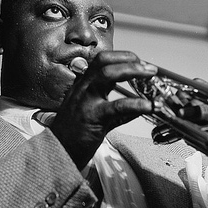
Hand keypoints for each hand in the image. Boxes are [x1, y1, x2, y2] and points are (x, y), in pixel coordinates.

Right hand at [50, 51, 156, 168]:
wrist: (57, 151)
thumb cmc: (74, 132)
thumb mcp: (91, 111)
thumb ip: (113, 105)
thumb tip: (137, 102)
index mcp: (83, 85)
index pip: (101, 60)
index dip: (121, 56)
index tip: (137, 60)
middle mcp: (83, 88)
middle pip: (104, 63)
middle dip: (129, 60)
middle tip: (148, 67)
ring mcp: (86, 101)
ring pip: (107, 76)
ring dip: (132, 71)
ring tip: (150, 76)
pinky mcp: (93, 118)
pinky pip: (117, 107)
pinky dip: (136, 104)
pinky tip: (148, 106)